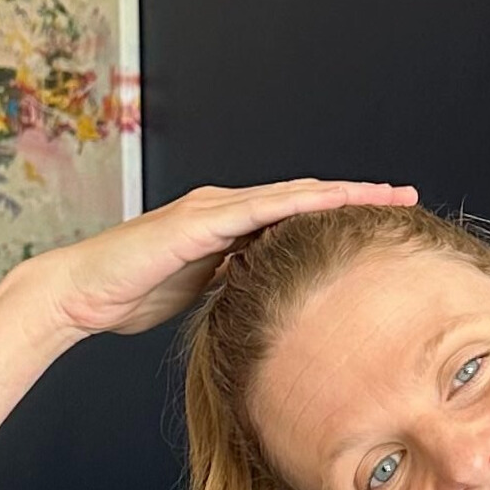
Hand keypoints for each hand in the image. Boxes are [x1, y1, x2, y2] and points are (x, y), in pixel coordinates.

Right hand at [17, 177, 418, 338]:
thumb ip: (233, 284)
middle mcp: (226, 209)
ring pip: (290, 195)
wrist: (83, 292)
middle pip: (304, 197)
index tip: (384, 220)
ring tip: (386, 195)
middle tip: (406, 196)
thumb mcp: (200, 293)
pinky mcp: (199, 222)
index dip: (341, 216)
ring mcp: (213, 210)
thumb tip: (266, 296)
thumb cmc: (132, 295)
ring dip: (340, 194)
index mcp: (229, 227)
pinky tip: (332, 203)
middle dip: (357, 196)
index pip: (295, 217)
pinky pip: (259, 209)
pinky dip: (298, 204)